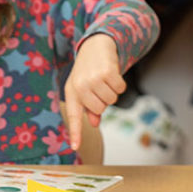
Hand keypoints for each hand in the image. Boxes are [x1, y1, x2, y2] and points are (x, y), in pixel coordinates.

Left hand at [63, 34, 126, 149]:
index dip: (75, 133)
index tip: (74, 147)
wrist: (95, 44)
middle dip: (104, 100)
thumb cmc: (88, 69)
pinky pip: (120, 89)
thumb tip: (94, 122)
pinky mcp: (106, 72)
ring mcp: (93, 79)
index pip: (73, 116)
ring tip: (105, 79)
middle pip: (100, 109)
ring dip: (112, 91)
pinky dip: (120, 83)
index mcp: (72, 92)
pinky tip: (112, 74)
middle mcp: (80, 86)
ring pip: (112, 100)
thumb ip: (88, 106)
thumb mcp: (83, 87)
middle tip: (100, 87)